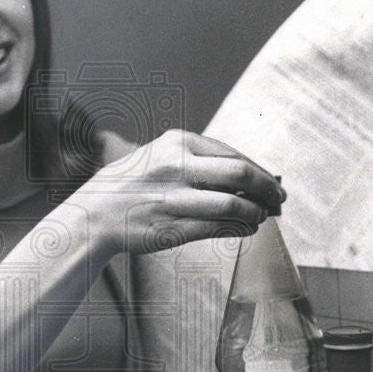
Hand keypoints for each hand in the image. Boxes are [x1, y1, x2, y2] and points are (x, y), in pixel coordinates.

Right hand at [74, 129, 284, 255]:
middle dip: (268, 188)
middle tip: (279, 199)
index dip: (259, 170)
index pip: (232, 154)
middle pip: (240, 174)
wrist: (93, 215)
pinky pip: (219, 227)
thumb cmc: (130, 186)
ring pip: (234, 204)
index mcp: (176, 143)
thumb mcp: (158, 156)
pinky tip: (247, 228)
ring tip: (261, 216)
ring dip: (256, 212)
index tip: (272, 182)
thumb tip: (244, 173)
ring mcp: (175, 197)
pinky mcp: (173, 226)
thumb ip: (196, 160)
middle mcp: (176, 166)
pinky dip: (240, 228)